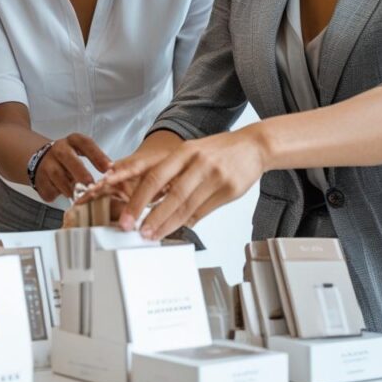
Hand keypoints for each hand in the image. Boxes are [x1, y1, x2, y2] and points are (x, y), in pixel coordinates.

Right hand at [34, 134, 110, 202]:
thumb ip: (94, 160)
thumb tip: (112, 175)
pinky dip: (58, 195)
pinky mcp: (39, 179)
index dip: (97, 155)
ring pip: (58, 176)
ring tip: (79, 195)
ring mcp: (46, 163)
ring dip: (70, 188)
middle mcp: (58, 149)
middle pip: (68, 158)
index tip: (109, 168)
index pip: (85, 143)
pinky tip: (63, 194)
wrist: (39, 160)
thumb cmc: (68, 158)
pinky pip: (50, 189)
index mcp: (72, 141)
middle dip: (80, 172)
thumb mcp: (80, 152)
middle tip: (91, 184)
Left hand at [104, 127, 266, 239]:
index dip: (139, 198)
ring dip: (168, 224)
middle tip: (138, 231)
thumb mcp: (192, 151)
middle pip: (171, 195)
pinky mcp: (229, 190)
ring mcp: (215, 177)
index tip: (129, 214)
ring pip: (187, 207)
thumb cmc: (219, 150)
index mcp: (185, 151)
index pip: (155, 177)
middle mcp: (199, 163)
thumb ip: (173, 171)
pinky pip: (204, 211)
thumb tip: (152, 197)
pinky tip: (177, 228)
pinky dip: (188, 222)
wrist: (253, 146)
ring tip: (154, 235)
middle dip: (152, 217)